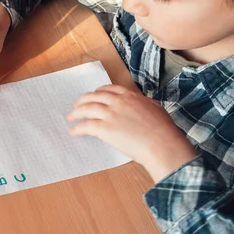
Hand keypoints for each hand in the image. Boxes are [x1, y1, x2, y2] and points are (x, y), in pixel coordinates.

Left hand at [67, 84, 197, 181]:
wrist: (162, 144)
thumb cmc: (163, 131)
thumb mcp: (154, 109)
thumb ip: (141, 105)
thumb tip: (137, 107)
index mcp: (131, 96)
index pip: (109, 89)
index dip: (98, 92)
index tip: (94, 96)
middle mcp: (118, 102)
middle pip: (94, 96)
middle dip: (83, 100)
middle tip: (76, 106)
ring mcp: (110, 114)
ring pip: (86, 109)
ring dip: (76, 113)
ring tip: (70, 117)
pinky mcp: (104, 128)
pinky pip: (86, 126)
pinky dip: (78, 128)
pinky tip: (74, 131)